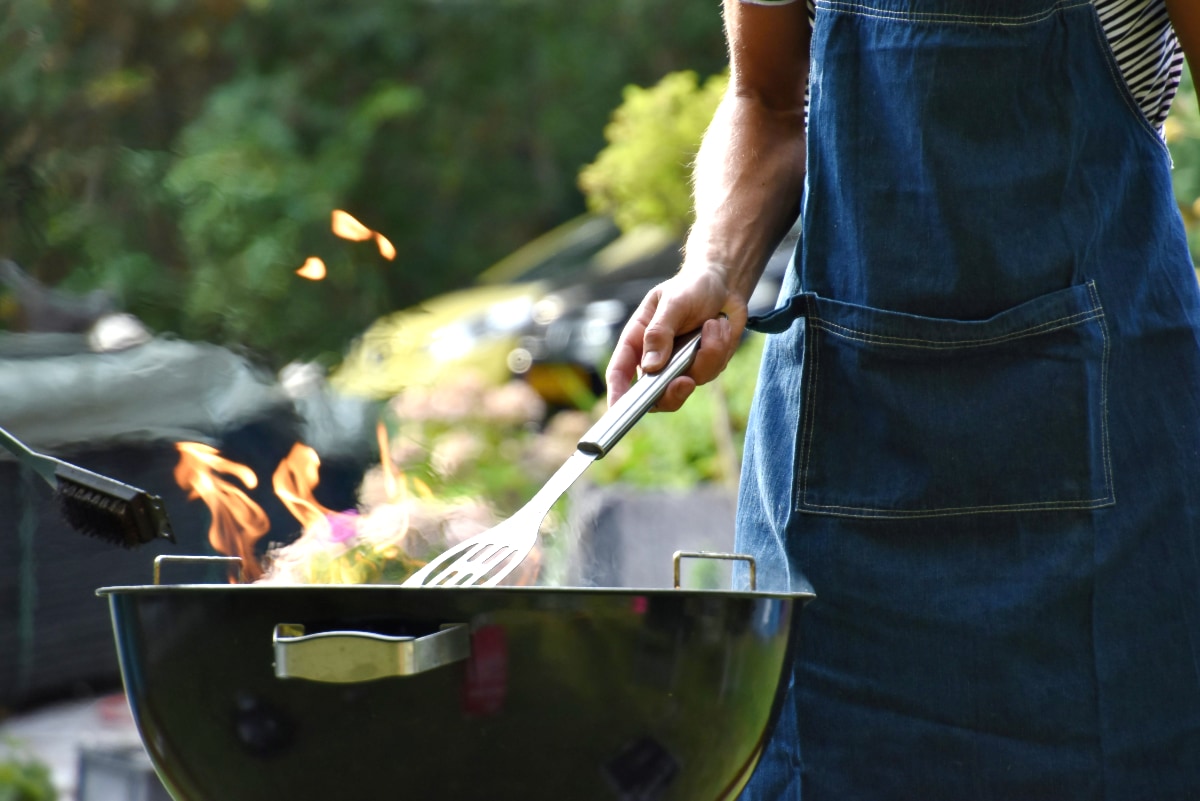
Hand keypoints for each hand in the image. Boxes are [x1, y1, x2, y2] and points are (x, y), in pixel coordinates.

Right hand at [605, 267, 747, 410]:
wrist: (724, 284)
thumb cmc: (690, 287)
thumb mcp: (673, 302)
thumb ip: (660, 332)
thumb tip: (651, 367)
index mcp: (638, 340)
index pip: (620, 372)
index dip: (617, 394)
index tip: (618, 410)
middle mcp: (656, 358)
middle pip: (654, 395)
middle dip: (671, 393)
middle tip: (685, 381)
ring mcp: (680, 366)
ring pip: (689, 382)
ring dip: (707, 354)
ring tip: (713, 324)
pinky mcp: (704, 366)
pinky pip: (711, 371)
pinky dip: (720, 349)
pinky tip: (720, 326)